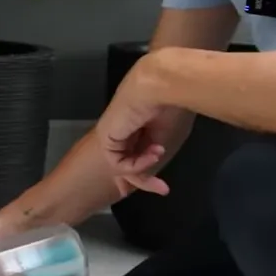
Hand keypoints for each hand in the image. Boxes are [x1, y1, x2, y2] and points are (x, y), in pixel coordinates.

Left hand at [96, 52, 183, 196]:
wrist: (160, 85)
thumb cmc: (170, 103)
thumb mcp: (166, 133)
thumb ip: (155, 150)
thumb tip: (152, 166)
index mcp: (136, 125)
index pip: (137, 153)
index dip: (149, 168)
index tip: (164, 185)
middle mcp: (122, 130)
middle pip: (128, 162)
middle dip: (145, 181)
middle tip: (163, 189)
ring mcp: (112, 134)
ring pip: (122, 165)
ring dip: (143, 172)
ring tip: (160, 155)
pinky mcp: (105, 138)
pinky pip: (119, 163)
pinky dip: (137, 165)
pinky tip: (153, 152)